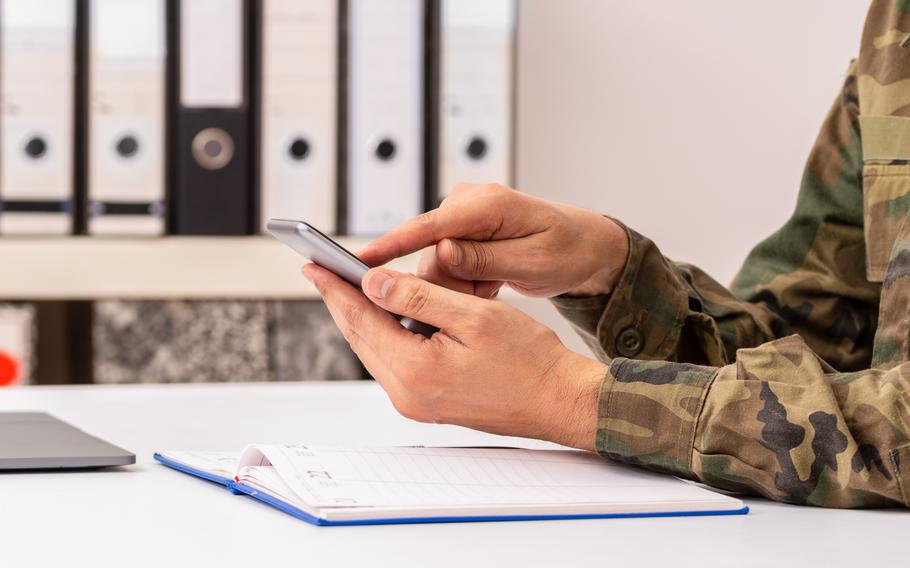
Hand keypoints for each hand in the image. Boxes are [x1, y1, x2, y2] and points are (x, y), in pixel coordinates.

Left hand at [302, 262, 604, 449]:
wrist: (559, 400)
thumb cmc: (529, 360)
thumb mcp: (473, 316)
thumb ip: (418, 298)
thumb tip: (372, 282)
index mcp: (415, 372)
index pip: (361, 320)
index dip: (335, 288)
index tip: (312, 264)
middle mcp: (407, 394)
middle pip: (360, 337)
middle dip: (340, 300)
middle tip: (319, 270)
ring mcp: (415, 403)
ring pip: (374, 350)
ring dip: (361, 317)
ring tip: (346, 285)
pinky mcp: (427, 403)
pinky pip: (392, 362)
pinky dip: (383, 334)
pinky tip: (384, 315)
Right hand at [358, 183, 628, 298]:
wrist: (583, 246)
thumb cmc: (565, 250)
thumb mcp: (532, 261)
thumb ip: (485, 257)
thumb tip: (442, 252)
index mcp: (485, 204)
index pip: (427, 226)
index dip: (391, 245)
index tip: (360, 262)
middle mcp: (466, 205)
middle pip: (428, 254)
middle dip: (449, 284)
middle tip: (486, 292)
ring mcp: (462, 218)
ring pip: (435, 266)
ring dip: (460, 287)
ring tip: (494, 287)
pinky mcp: (461, 234)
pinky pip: (446, 266)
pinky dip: (465, 284)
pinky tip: (489, 284)